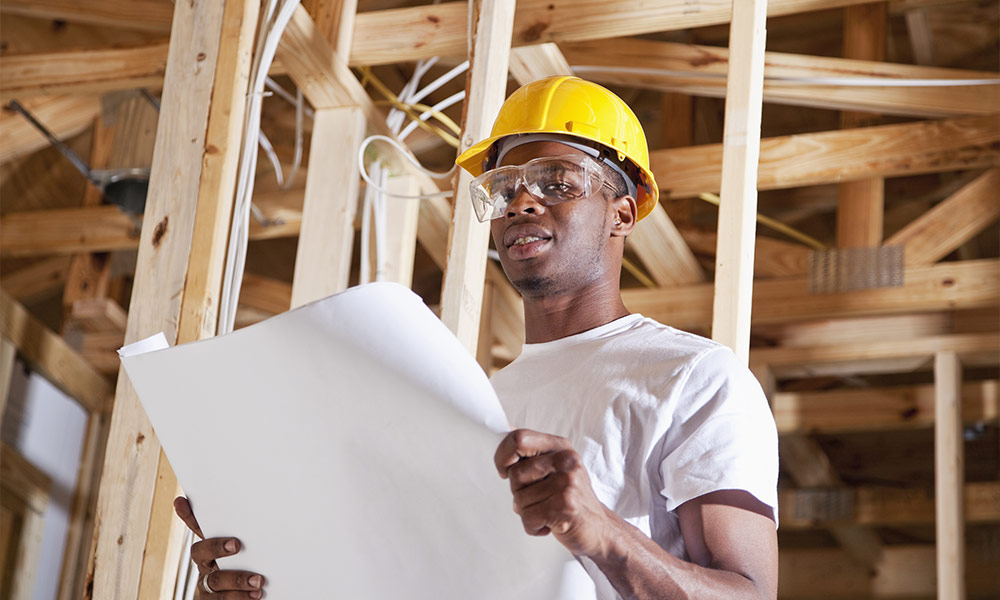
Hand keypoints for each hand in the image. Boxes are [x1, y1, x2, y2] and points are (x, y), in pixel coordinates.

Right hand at [173, 496, 265, 598]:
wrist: (246, 594)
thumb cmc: (251, 566)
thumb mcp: (250, 548)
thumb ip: (250, 533)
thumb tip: (265, 507)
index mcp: (212, 547)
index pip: (197, 527)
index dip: (187, 515)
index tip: (181, 501)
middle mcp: (205, 564)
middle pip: (201, 552)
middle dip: (216, 547)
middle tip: (236, 544)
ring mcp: (207, 585)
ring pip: (215, 580)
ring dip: (237, 580)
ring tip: (258, 581)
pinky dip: (240, 598)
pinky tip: (255, 596)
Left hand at [494, 429, 616, 557]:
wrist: (598, 527)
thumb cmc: (570, 497)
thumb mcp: (554, 467)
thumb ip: (531, 452)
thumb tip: (506, 428)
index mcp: (560, 446)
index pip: (518, 439)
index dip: (502, 456)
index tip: (504, 471)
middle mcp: (566, 461)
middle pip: (515, 474)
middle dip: (518, 492)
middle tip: (538, 498)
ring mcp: (567, 483)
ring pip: (519, 500)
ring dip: (527, 512)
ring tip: (546, 511)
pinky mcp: (565, 507)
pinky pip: (528, 518)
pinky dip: (533, 527)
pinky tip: (549, 524)